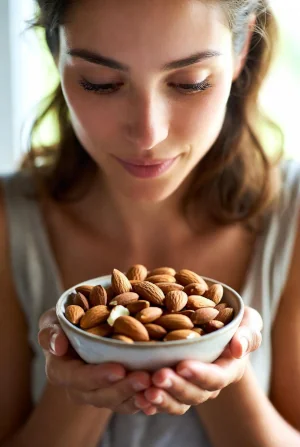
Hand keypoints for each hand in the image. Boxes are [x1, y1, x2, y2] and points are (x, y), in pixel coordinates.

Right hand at [38, 308, 150, 413]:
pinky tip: (159, 395)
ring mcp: (99, 393)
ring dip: (138, 396)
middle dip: (124, 389)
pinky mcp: (117, 394)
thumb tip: (57, 345)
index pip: (79, 378)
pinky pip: (131, 403)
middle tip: (145, 378)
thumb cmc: (64, 322)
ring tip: (156, 385)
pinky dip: (145, 401)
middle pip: (102, 396)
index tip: (119, 369)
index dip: (99, 376)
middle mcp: (80, 389)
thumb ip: (50, 332)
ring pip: (119, 402)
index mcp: (61, 372)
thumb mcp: (52, 321)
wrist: (81, 328)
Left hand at [134, 306, 262, 415]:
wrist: (215, 326)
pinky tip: (138, 399)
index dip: (200, 374)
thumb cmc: (234, 321)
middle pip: (194, 393)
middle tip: (158, 377)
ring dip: (162, 399)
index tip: (183, 365)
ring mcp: (190, 387)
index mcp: (228, 369)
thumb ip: (249, 333)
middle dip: (176, 387)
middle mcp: (209, 384)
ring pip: (177, 402)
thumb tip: (239, 348)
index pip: (216, 377)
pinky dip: (150, 403)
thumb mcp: (248, 321)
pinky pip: (163, 401)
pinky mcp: (173, 386)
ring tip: (145, 393)